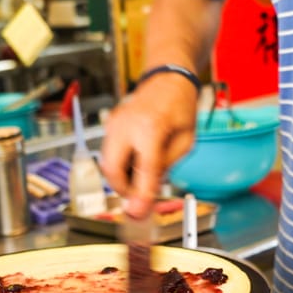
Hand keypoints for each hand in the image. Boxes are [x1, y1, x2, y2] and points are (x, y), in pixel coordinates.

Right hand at [100, 73, 199, 217]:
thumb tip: (148, 192)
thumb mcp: (185, 142)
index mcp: (151, 127)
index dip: (141, 195)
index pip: (144, 170)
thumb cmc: (179, 108)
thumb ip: (166, 167)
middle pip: (112, 169)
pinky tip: (135, 162)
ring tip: (141, 175)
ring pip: (106, 164)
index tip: (138, 213)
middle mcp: (126, 125)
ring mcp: (114, 124)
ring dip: (121, 177)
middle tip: (138, 196)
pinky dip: (120, 164)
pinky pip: (109, 154)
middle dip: (123, 189)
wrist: (166, 80)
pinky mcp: (109, 125)